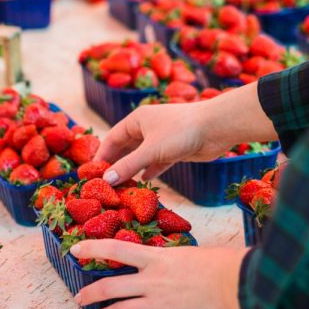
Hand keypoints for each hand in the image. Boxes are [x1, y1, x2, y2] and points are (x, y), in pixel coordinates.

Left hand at [71, 239, 247, 308]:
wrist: (238, 285)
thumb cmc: (222, 265)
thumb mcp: (190, 254)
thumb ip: (171, 260)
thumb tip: (162, 264)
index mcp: (158, 258)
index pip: (116, 249)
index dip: (93, 248)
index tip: (76, 248)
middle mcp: (152, 280)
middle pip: (109, 286)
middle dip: (90, 292)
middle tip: (80, 295)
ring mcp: (158, 303)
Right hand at [96, 102, 233, 183]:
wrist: (216, 128)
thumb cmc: (181, 131)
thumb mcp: (150, 150)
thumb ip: (128, 165)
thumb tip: (106, 180)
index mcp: (137, 120)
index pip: (112, 138)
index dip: (102, 156)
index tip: (92, 174)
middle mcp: (147, 128)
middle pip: (125, 148)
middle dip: (116, 165)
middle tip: (104, 185)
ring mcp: (161, 139)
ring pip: (141, 157)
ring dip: (132, 171)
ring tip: (121, 188)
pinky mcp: (175, 150)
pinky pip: (157, 162)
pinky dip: (149, 172)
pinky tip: (143, 182)